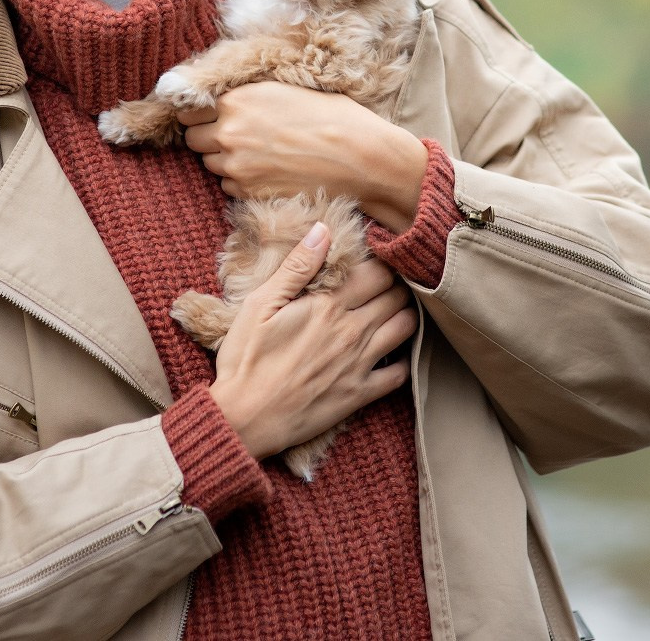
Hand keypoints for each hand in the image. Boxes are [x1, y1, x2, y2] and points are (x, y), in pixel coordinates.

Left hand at [178, 81, 428, 230]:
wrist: (360, 158)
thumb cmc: (334, 117)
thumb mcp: (287, 90)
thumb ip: (249, 96)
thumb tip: (227, 99)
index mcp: (237, 100)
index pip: (189, 111)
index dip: (199, 114)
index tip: (211, 117)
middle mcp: (229, 132)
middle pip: (193, 140)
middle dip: (208, 139)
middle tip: (235, 137)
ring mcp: (236, 166)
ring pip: (210, 165)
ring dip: (225, 161)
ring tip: (257, 155)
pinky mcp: (248, 193)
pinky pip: (228, 187)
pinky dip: (241, 182)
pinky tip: (267, 173)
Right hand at [206, 222, 418, 459]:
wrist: (245, 418)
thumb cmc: (246, 359)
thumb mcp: (259, 305)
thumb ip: (296, 267)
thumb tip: (323, 231)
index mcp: (328, 306)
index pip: (377, 272)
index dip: (383, 260)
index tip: (377, 258)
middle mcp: (352, 332)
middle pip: (396, 296)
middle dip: (397, 283)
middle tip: (387, 280)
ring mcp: (359, 364)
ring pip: (405, 328)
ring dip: (404, 313)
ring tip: (392, 307)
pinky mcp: (360, 395)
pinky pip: (399, 373)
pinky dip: (403, 358)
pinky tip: (392, 351)